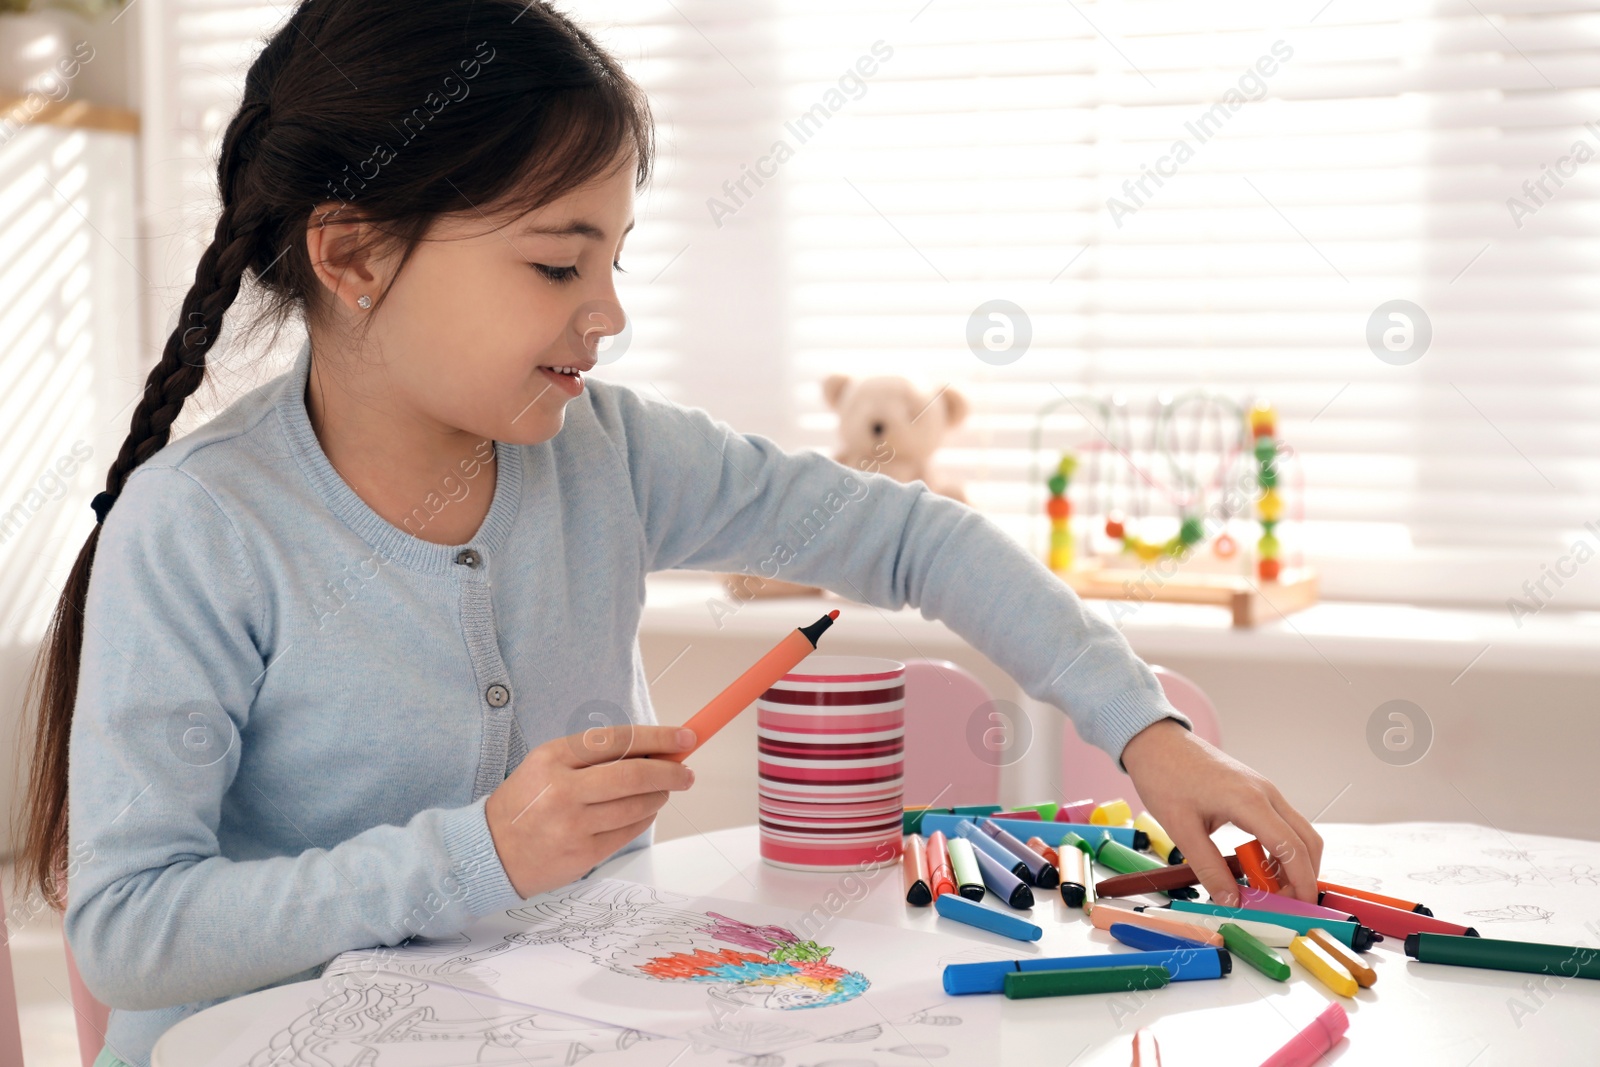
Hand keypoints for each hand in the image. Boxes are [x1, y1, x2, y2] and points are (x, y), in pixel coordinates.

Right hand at [484, 724, 696, 898]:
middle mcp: (562, 789)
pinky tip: (646, 811)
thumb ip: (594, 755)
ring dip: (660, 796)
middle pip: (633, 774)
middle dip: (669, 771)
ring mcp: (572, 824)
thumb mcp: (547, 765)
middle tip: (686, 771)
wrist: (490, 851)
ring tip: (665, 791)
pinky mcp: (582, 854)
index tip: (685, 737)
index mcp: (552, 757)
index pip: (617, 740)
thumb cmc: (526, 802)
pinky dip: (645, 818)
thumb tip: (653, 749)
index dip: (658, 737)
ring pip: (636, 805)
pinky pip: (628, 832)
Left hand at [1120, 718, 1322, 905]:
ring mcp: (1264, 790)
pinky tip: (1257, 866)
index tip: (1301, 908)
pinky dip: (1278, 848)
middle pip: (1307, 840)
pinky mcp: (1257, 791)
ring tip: (1267, 889)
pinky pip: (1281, 824)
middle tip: (1285, 903)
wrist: (1157, 741)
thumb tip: (1231, 900)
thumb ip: (1208, 867)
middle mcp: (1266, 793)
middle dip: (1304, 875)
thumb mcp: (1181, 829)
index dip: (1302, 882)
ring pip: (1297, 832)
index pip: (1293, 848)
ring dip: (1292, 862)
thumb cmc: (1165, 778)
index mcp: (1250, 801)